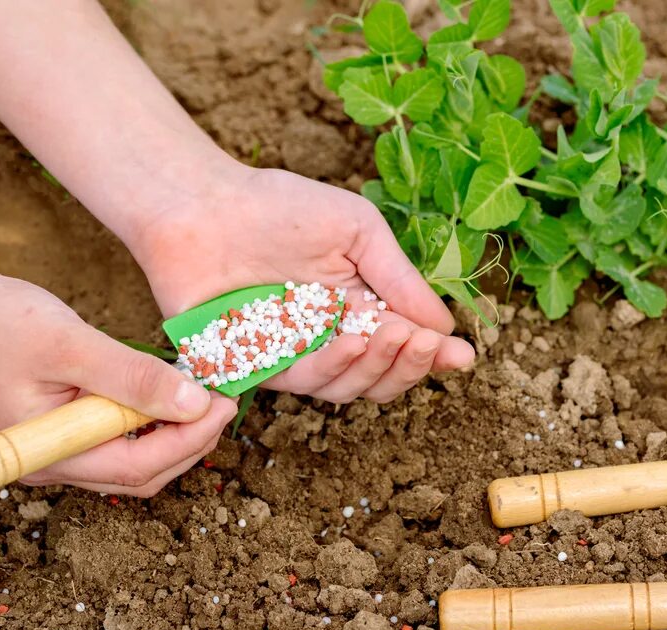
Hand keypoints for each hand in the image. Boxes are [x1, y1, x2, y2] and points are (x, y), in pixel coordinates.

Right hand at [0, 250, 235, 495]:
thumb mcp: (72, 344)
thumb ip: (133, 376)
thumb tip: (195, 403)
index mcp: (48, 453)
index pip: (137, 467)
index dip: (190, 440)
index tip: (225, 403)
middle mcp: (53, 465)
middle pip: (141, 474)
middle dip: (191, 442)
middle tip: (224, 401)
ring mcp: (58, 453)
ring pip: (135, 462)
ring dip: (176, 435)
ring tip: (206, 397)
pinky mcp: (64, 433)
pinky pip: (120, 441)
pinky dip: (154, 423)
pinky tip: (173, 394)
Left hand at [129, 166, 475, 403]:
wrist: (203, 203)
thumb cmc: (280, 206)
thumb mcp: (357, 229)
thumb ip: (398, 278)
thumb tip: (446, 326)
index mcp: (360, 307)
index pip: (404, 345)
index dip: (434, 355)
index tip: (462, 355)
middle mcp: (330, 338)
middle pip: (380, 376)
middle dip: (407, 364)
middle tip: (419, 341)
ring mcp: (294, 355)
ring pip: (346, 388)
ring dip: (373, 366)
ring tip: (389, 336)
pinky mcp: (255, 366)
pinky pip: (300, 382)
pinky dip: (329, 366)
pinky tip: (346, 341)